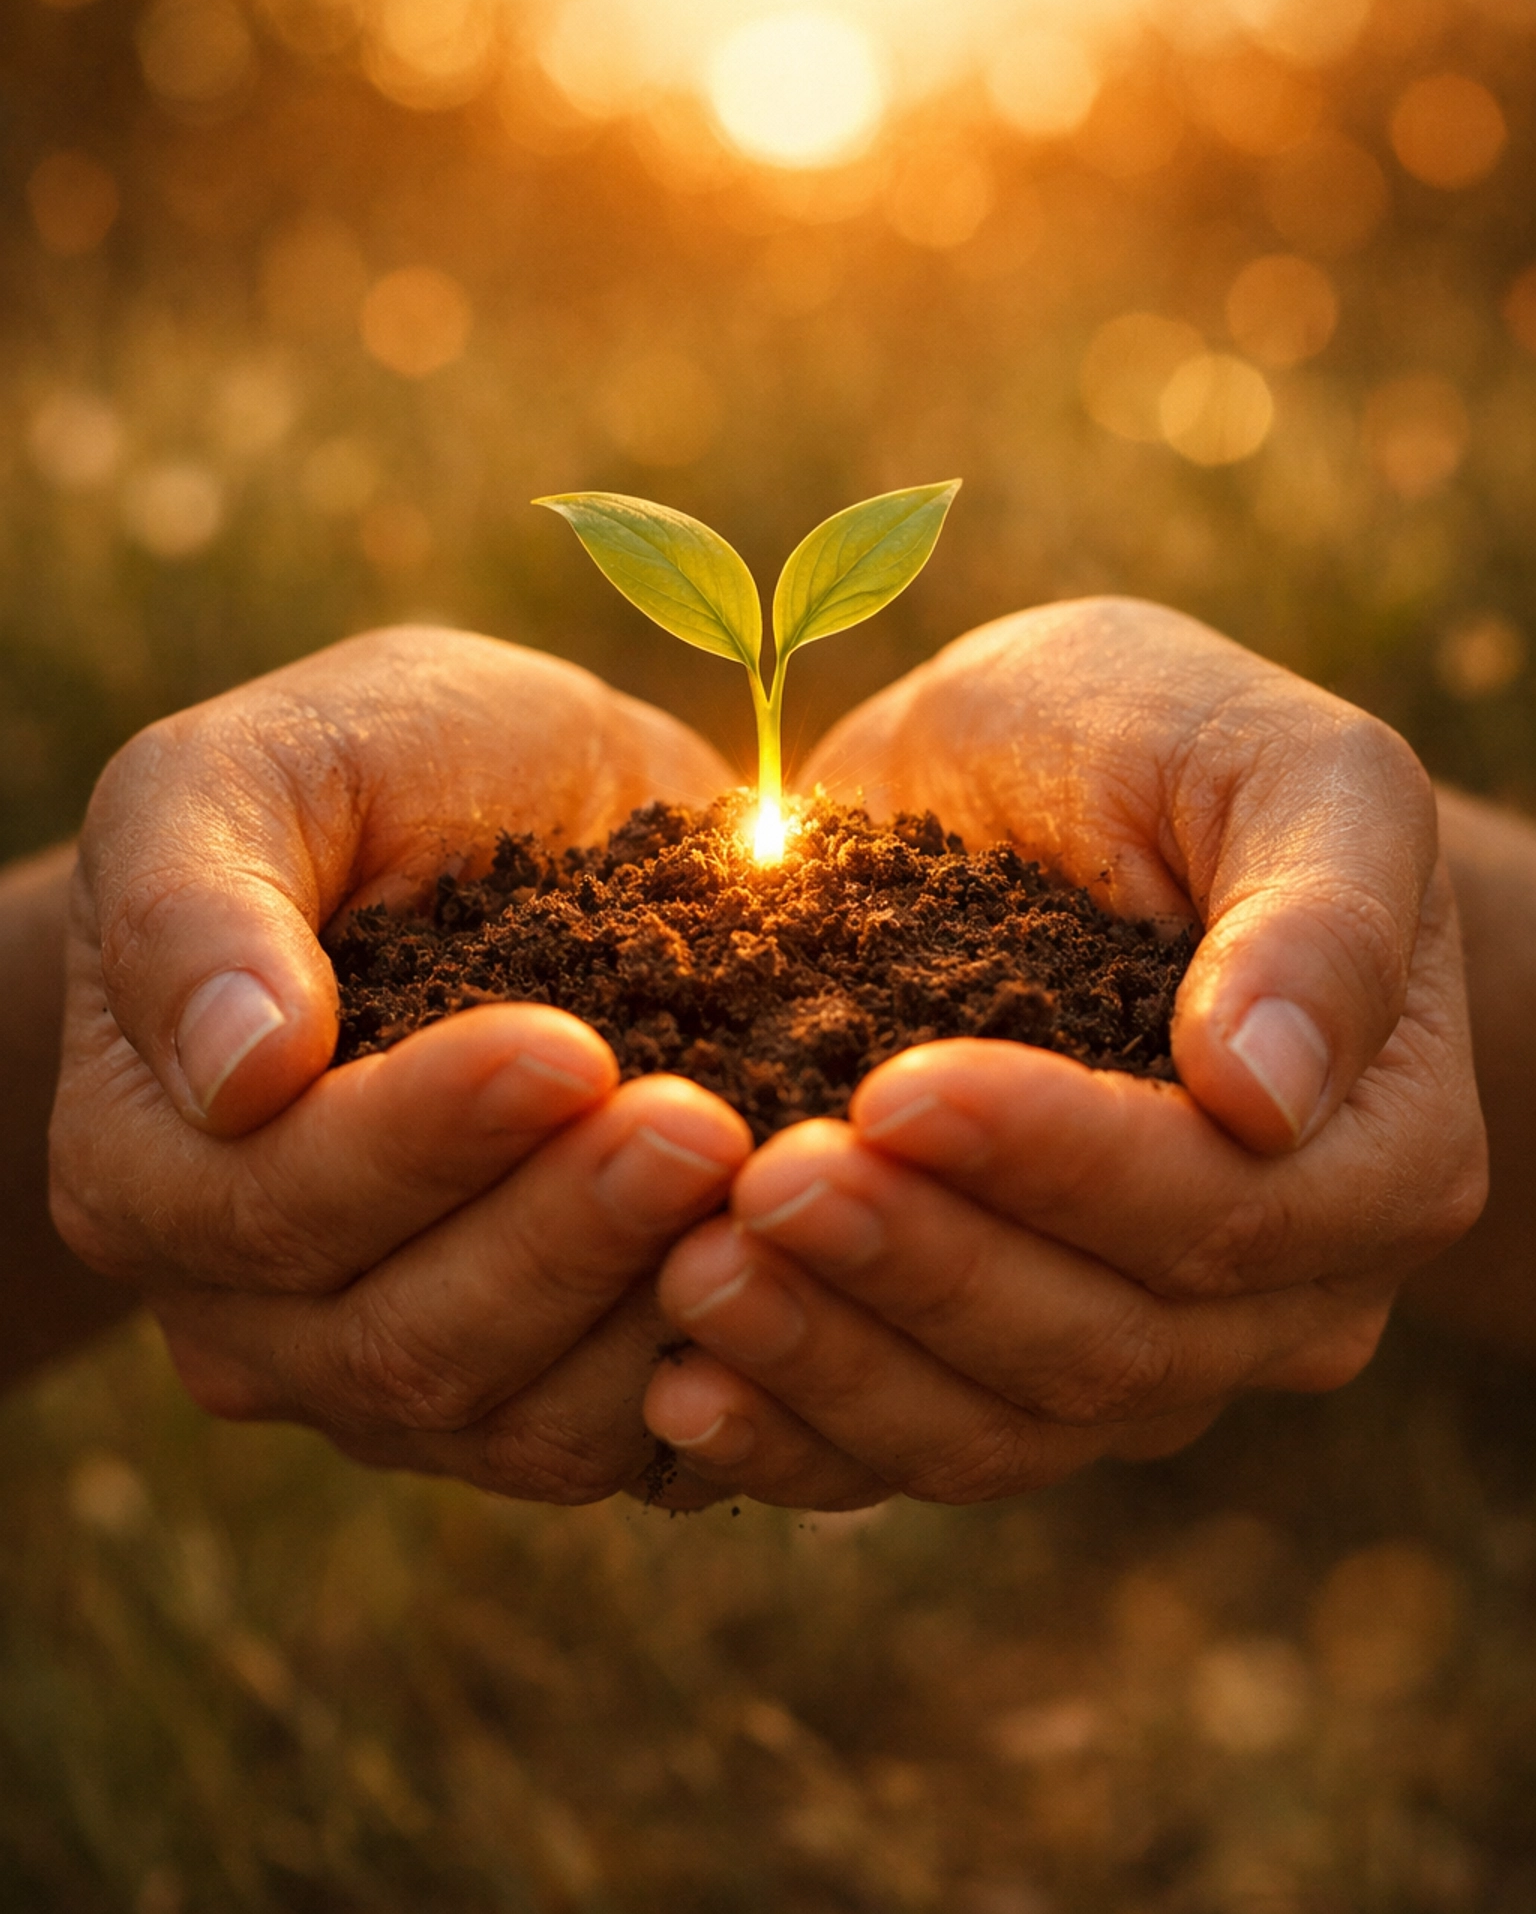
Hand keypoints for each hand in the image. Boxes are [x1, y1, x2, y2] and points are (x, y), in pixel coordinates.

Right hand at [50, 627, 750, 1507]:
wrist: (505, 818)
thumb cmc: (360, 777)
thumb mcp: (251, 774)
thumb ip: (199, 903)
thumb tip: (238, 1068)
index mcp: (147, 1162)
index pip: (273, 1200)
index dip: (420, 1141)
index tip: (566, 1048)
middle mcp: (251, 1309)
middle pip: (402, 1340)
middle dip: (562, 1235)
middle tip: (701, 1126)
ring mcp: (394, 1375)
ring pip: (519, 1422)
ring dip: (650, 1313)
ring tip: (769, 1190)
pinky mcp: (538, 1398)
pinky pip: (622, 1448)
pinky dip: (721, 1381)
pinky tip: (804, 1280)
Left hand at [640, 600, 1486, 1509]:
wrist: (1046, 791)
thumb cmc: (1176, 745)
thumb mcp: (1280, 765)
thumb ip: (1318, 914)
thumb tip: (1266, 1094)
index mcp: (1379, 1153)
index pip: (1224, 1211)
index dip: (1060, 1167)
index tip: (893, 1090)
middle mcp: (1281, 1294)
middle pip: (1107, 1345)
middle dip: (922, 1268)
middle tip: (762, 1180)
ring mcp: (1144, 1355)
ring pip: (997, 1427)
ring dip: (837, 1362)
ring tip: (693, 1276)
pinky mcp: (1000, 1374)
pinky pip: (906, 1452)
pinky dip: (793, 1434)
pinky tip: (676, 1392)